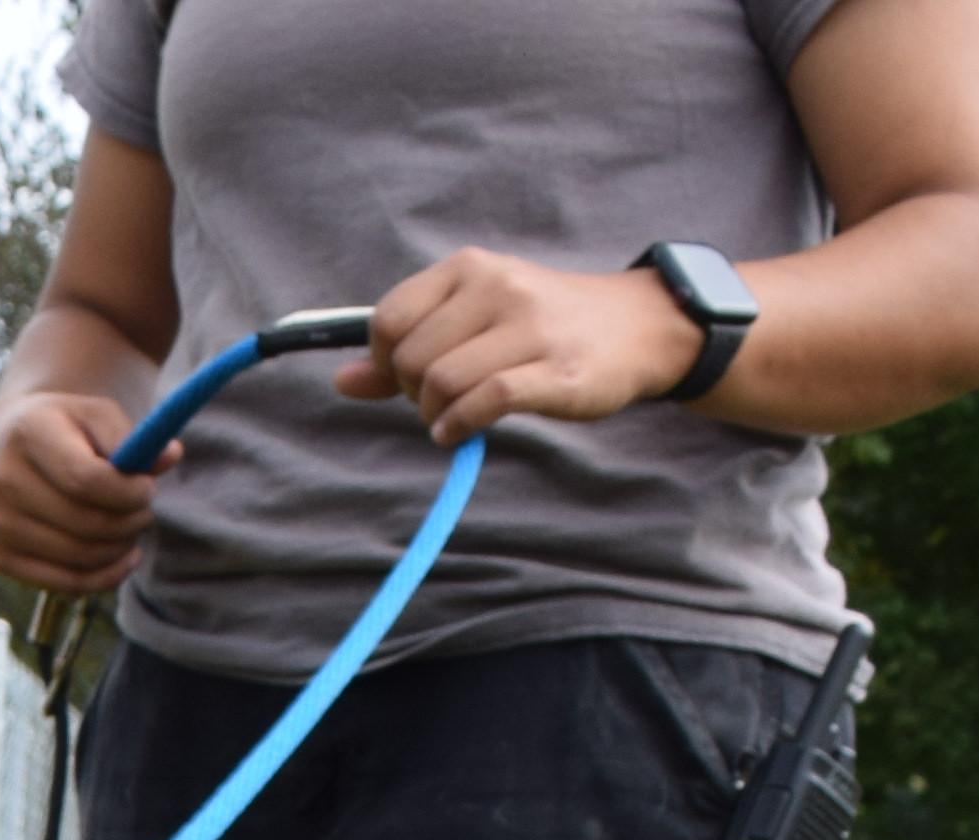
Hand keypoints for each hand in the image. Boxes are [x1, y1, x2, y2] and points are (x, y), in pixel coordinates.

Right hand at [0, 387, 162, 592]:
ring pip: (82, 558)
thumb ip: (133, 437)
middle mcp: (5, 481)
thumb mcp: (98, 417)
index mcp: (29, 435)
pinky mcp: (0, 557)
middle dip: (131, 521)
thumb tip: (171, 456)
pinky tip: (122, 555)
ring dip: (121, 547)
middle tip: (144, 510)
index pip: (87, 481)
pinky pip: (67, 583)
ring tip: (130, 527)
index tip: (148, 487)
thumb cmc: (65, 432)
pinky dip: (106, 576)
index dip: (128, 492)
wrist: (5, 451)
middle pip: (88, 524)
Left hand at [336, 249, 716, 439]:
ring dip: (434, 414)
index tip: (406, 375)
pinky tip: (460, 432)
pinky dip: (459, 426)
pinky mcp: (556, 371)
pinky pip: (484, 403)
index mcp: (470, 269)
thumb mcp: (473, 319)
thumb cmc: (542, 325)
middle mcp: (497, 289)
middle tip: (436, 401)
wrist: (636, 327)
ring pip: (442, 382)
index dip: (383, 360)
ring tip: (450, 418)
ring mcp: (530, 328)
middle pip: (412, 358)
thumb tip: (342, 381)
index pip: (389, 318)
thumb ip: (409, 346)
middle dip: (410, 393)